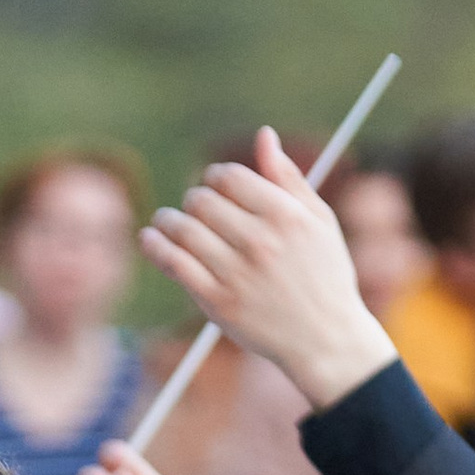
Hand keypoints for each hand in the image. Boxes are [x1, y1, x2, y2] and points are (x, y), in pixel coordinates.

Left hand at [142, 128, 397, 410]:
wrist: (325, 338)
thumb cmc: (324, 274)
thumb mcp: (318, 220)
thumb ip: (288, 178)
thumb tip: (264, 135)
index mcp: (286, 215)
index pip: (229, 177)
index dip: (215, 177)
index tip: (213, 186)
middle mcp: (261, 241)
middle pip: (203, 201)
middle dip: (195, 200)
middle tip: (195, 209)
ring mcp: (237, 273)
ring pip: (184, 229)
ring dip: (168, 220)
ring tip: (166, 222)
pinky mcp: (218, 302)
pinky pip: (175, 264)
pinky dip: (155, 246)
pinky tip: (149, 237)